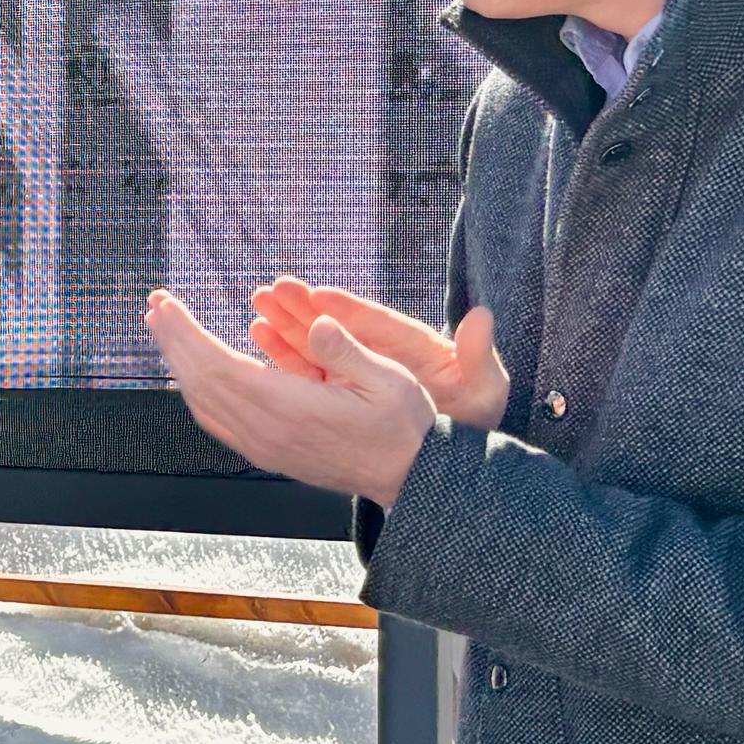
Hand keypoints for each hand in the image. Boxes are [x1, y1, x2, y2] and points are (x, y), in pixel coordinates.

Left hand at [143, 286, 440, 505]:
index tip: (165, 304)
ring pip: (203, 403)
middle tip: (155, 306)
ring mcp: (262, 447)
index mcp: (288, 410)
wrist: (409, 480)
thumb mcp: (389, 380)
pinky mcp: (267, 452)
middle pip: (200, 383)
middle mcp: (265, 432)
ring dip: (181, 364)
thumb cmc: (402, 428)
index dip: (186, 334)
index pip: (217, 367)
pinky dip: (199, 388)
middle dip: (173, 342)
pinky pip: (218, 419)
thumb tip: (317, 323)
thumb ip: (347, 351)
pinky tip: (195, 369)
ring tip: (168, 331)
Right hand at [248, 284, 505, 427]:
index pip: (377, 324)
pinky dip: (286, 354)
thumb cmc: (474, 417)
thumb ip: (477, 355)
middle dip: (304, 308)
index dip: (348, 309)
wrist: (455, 455)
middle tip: (273, 288)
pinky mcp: (344, 392)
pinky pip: (310, 370)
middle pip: (339, 327)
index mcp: (414, 347)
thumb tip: (483, 316)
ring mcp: (360, 373)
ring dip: (288, 324)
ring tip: (259, 304)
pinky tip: (261, 336)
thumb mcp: (484, 388)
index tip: (320, 295)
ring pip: (318, 344)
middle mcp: (381, 355)